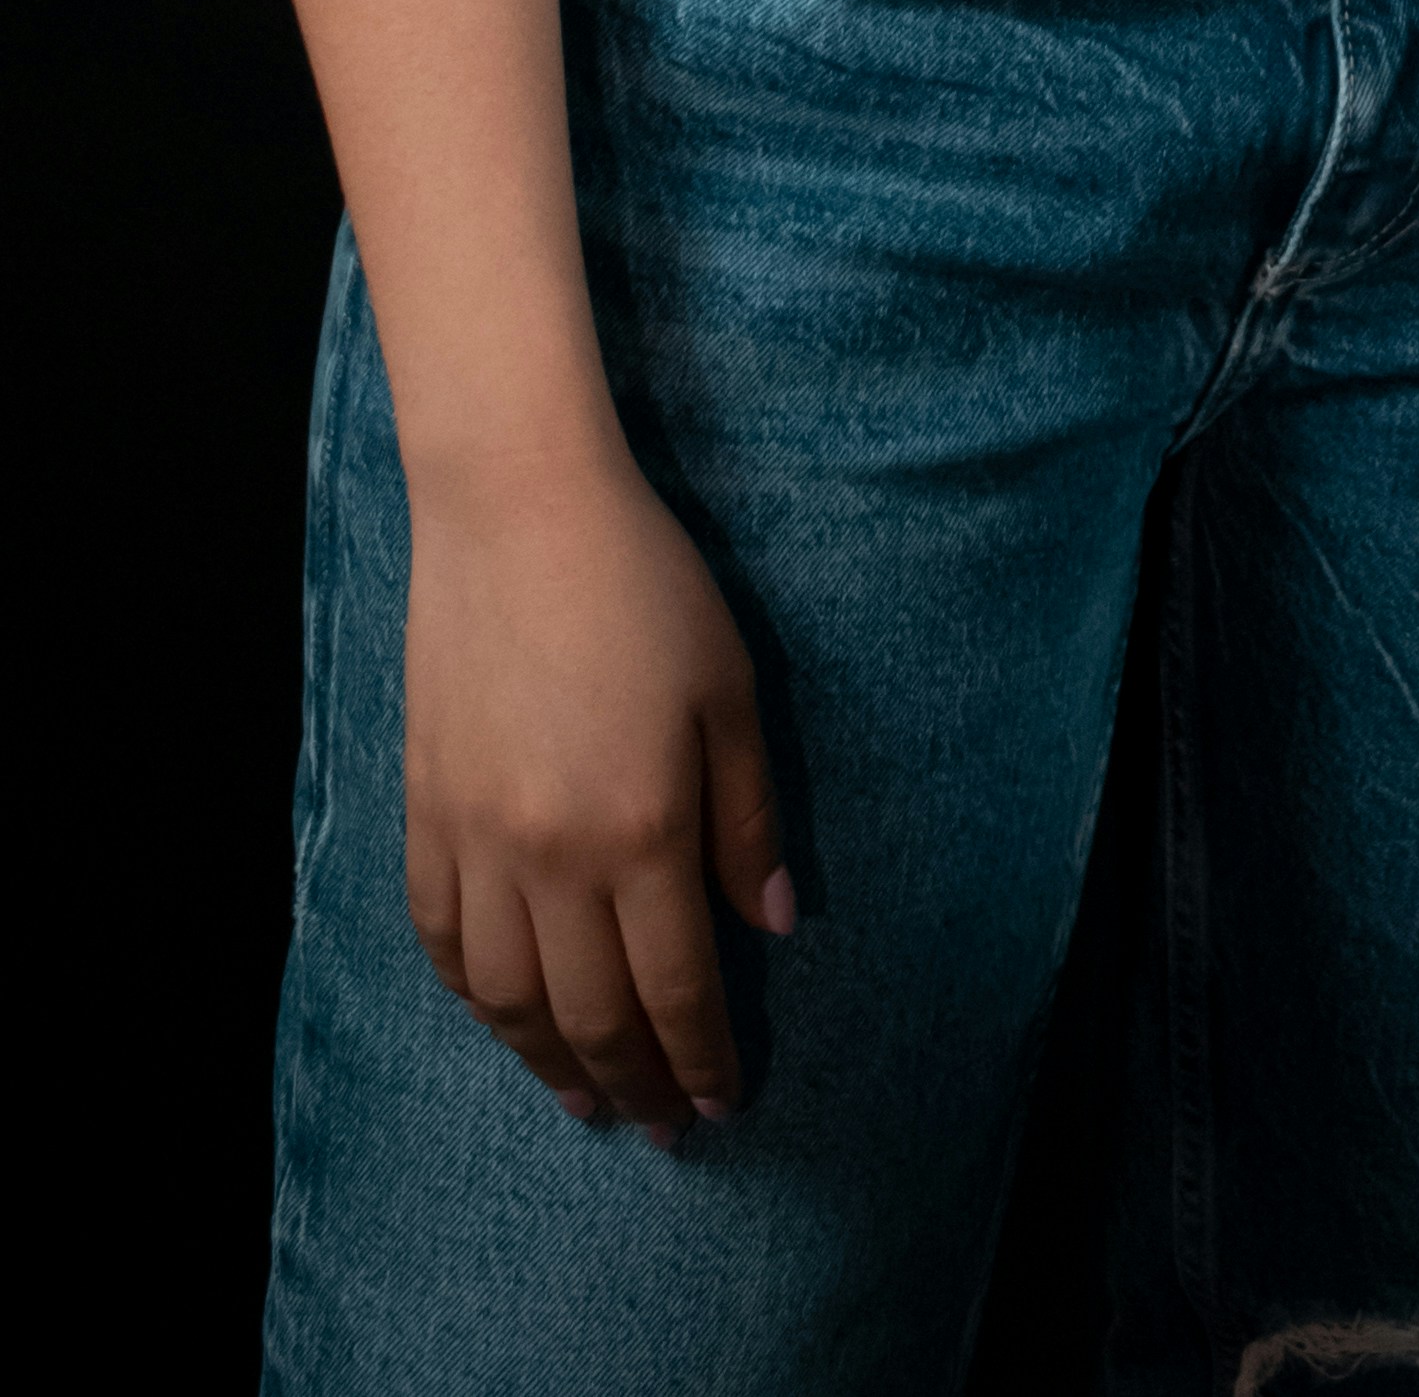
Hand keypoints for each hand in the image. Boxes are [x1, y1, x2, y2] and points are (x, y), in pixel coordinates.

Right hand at [403, 442, 792, 1134]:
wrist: (517, 511)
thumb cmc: (645, 586)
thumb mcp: (731, 690)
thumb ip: (749, 818)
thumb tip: (775, 923)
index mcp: (642, 829)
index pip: (676, 985)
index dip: (698, 1056)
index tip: (719, 1102)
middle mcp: (553, 857)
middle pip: (591, 1012)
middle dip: (632, 1082)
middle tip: (660, 1125)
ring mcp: (477, 841)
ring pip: (507, 998)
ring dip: (547, 1062)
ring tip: (584, 1099)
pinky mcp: (425, 813)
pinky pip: (442, 939)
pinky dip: (474, 996)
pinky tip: (502, 1016)